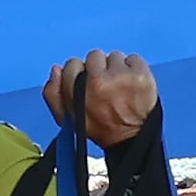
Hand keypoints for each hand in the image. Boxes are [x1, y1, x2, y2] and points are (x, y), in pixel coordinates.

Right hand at [44, 53, 158, 141]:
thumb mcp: (68, 118)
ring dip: (117, 68)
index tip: (87, 82)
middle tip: (106, 85)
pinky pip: (134, 58)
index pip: (72, 64)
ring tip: (121, 86)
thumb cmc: (100, 128)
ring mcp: (122, 76)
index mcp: (79, 92)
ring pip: (115, 56)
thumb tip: (56, 69)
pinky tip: (133, 84)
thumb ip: (54, 94)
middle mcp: (99, 81)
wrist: (131, 139)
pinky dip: (134, 69)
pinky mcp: (141, 75)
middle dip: (99, 68)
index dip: (80, 73)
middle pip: (94, 56)